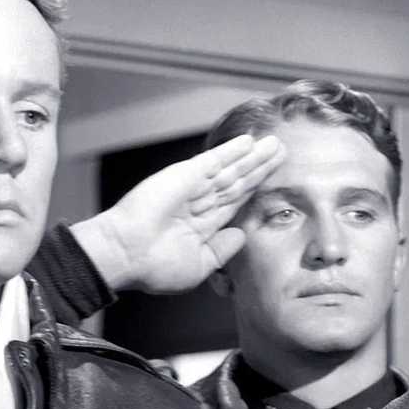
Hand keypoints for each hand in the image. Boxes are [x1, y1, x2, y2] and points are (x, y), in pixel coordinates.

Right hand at [71, 134, 283, 293]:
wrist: (127, 255)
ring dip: (253, 157)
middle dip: (259, 169)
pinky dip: (231, 151)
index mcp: (202, 224)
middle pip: (238, 182)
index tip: (274, 182)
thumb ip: (222, 251)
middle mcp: (199, 202)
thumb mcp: (198, 266)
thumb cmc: (154, 266)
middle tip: (281, 153)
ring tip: (274, 145)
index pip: (235, 202)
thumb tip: (240, 235)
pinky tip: (249, 142)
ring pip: (231, 169)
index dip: (255, 191)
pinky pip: (213, 160)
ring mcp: (192, 187)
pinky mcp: (184, 176)